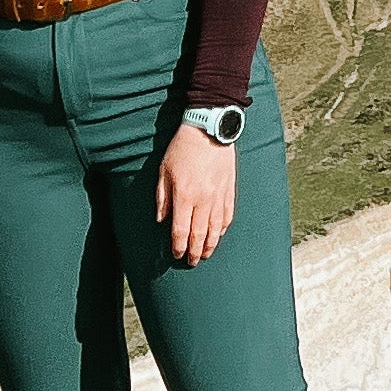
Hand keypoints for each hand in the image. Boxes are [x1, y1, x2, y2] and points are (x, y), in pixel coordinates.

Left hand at [157, 126, 237, 265]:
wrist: (208, 129)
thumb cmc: (182, 149)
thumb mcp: (164, 171)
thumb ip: (162, 198)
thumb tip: (161, 220)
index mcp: (184, 195)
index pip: (180, 230)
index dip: (178, 246)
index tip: (176, 254)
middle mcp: (203, 199)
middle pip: (199, 234)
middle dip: (195, 251)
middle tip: (192, 262)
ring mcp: (218, 195)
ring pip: (215, 228)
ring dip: (211, 244)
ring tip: (206, 254)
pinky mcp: (229, 188)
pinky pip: (227, 214)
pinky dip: (223, 228)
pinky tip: (219, 234)